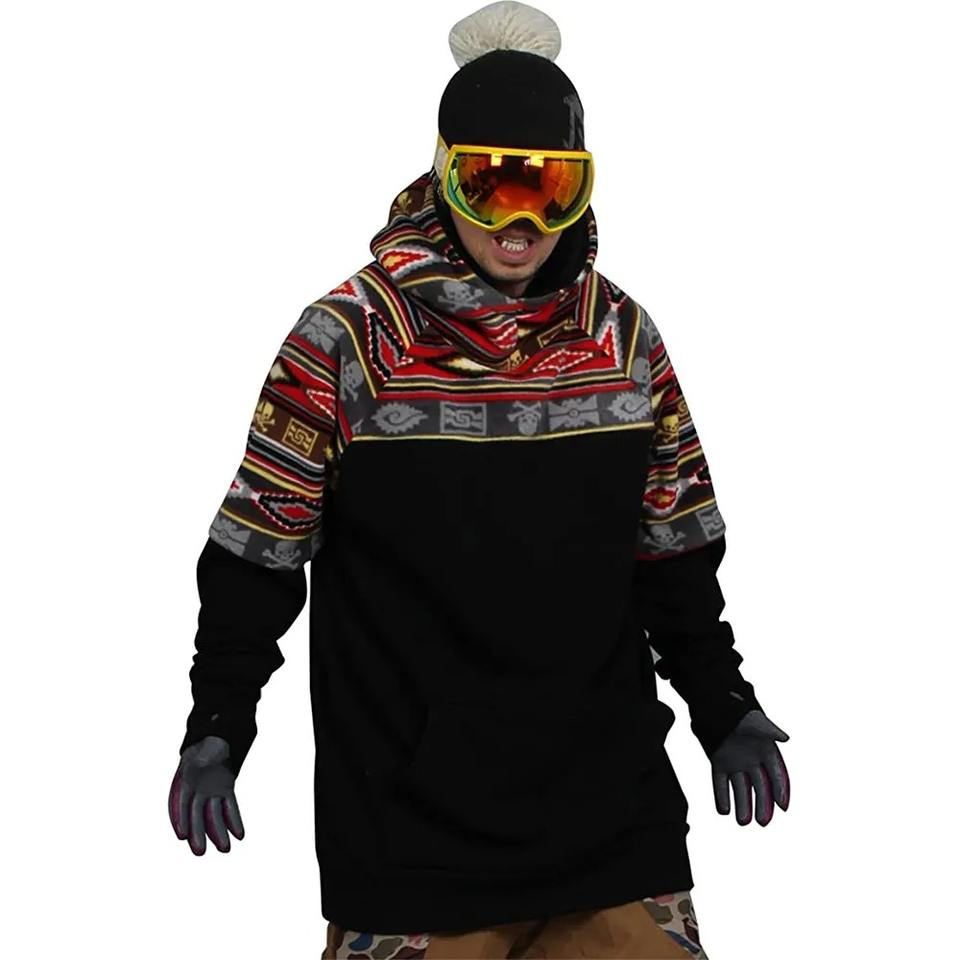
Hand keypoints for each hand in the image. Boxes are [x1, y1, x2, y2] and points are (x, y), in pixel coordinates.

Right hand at [168, 735, 244, 853]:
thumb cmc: (206, 745)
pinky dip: (234, 821)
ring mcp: (211, 793)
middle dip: (197, 834)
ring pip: (213, 817)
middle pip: (195, 816)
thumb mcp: (203, 749)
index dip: (180, 819)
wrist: (217, 739)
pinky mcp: (225, 793)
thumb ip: (203, 757)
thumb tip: (204, 763)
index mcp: (185, 780)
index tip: (181, 835)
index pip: (180, 803)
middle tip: (199, 853)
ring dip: (218, 833)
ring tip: (225, 849)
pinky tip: (240, 835)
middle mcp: (196, 791)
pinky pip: (229, 809)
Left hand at [710, 709, 789, 826]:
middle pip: (761, 787)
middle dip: (762, 805)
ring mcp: (736, 762)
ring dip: (742, 805)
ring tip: (742, 822)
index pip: (777, 774)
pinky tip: (722, 810)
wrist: (713, 703)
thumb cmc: (737, 710)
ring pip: (741, 789)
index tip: (783, 806)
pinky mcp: (719, 762)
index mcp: (765, 750)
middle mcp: (753, 760)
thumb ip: (768, 729)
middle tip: (763, 822)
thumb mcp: (753, 720)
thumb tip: (784, 738)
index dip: (781, 790)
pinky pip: (721, 783)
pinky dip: (721, 796)